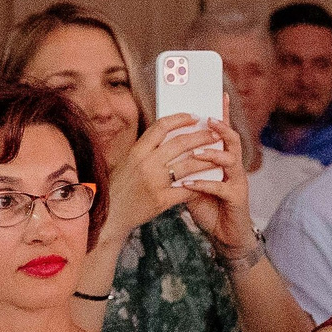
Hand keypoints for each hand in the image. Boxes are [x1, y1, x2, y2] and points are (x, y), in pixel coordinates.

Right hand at [101, 117, 219, 238]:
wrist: (111, 215)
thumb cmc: (120, 187)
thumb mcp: (128, 162)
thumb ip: (146, 149)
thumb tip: (167, 133)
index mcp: (137, 151)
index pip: (161, 126)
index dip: (180, 118)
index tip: (194, 116)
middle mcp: (146, 164)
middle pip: (180, 143)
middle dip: (201, 136)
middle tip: (214, 134)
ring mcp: (154, 182)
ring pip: (188, 165)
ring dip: (207, 159)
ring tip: (219, 155)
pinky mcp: (161, 200)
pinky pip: (187, 189)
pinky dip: (199, 185)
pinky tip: (209, 182)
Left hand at [174, 119, 257, 251]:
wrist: (225, 234)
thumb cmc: (208, 206)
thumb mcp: (193, 182)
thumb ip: (184, 166)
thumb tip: (164, 147)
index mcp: (223, 159)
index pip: (223, 132)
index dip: (223, 113)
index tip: (219, 95)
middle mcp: (234, 166)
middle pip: (232, 139)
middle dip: (221, 127)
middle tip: (208, 120)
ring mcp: (238, 181)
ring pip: (231, 159)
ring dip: (213, 153)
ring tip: (197, 152)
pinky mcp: (237, 198)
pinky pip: (221, 187)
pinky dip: (204, 184)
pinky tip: (190, 184)